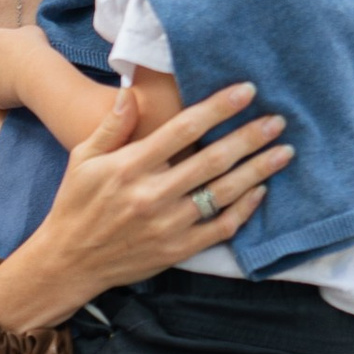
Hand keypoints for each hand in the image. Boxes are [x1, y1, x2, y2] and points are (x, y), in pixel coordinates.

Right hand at [0, 82, 290, 333]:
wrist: (70, 262)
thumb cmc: (76, 204)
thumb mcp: (82, 159)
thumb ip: (112, 125)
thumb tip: (132, 91)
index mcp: (129, 167)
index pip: (183, 129)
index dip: (218, 108)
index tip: (246, 91)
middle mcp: (152, 195)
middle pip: (212, 160)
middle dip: (249, 137)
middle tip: (277, 120)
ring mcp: (168, 225)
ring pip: (223, 193)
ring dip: (258, 171)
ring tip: (284, 152)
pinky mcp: (178, 249)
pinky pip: (220, 228)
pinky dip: (244, 210)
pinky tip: (261, 191)